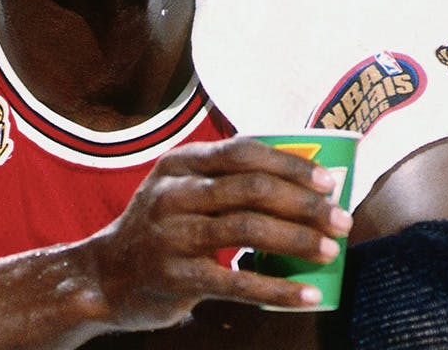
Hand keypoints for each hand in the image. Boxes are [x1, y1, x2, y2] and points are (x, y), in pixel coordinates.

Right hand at [83, 136, 351, 331]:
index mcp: (180, 163)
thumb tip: (307, 180)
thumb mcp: (182, 191)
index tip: (330, 181)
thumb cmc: (161, 229)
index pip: (244, 152)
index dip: (292, 164)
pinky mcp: (175, 276)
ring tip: (331, 251)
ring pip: (249, 228)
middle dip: (305, 204)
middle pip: (253, 189)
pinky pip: (237, 281)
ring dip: (298, 240)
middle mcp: (173, 192)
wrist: (106, 276)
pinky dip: (279, 288)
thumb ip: (228, 181)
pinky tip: (308, 295)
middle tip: (342, 221)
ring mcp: (171, 234)